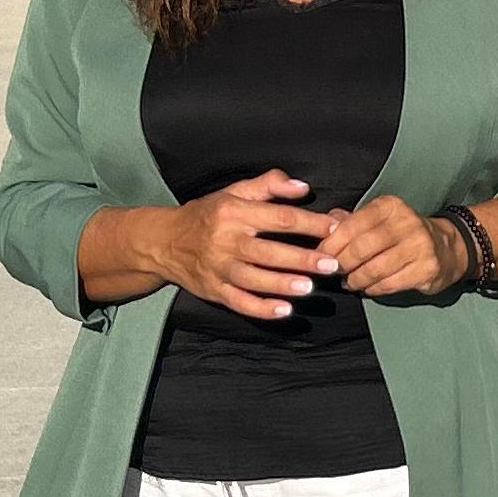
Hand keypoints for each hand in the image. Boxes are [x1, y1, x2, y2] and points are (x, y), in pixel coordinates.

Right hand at [152, 170, 336, 319]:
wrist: (164, 241)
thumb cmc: (207, 214)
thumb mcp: (234, 192)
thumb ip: (269, 185)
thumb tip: (302, 187)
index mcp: (234, 212)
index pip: (278, 218)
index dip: (308, 223)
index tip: (333, 228)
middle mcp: (225, 240)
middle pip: (268, 252)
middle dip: (301, 259)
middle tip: (330, 264)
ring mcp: (218, 268)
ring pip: (254, 279)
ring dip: (282, 284)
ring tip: (309, 288)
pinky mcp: (214, 290)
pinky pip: (239, 302)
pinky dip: (261, 308)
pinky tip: (283, 311)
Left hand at [324, 193, 459, 296]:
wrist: (445, 247)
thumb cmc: (402, 234)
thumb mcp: (378, 219)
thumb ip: (350, 221)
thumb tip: (323, 224)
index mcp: (390, 206)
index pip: (352, 225)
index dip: (332, 244)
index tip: (321, 256)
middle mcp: (406, 222)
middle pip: (361, 248)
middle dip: (342, 264)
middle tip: (334, 272)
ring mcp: (420, 246)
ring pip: (374, 269)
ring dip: (355, 280)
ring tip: (349, 282)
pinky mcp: (427, 268)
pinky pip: (389, 284)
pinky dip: (372, 289)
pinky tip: (367, 288)